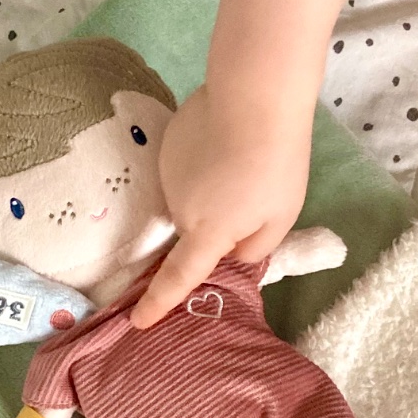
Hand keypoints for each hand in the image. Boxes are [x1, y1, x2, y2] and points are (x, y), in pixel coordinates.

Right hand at [130, 86, 312, 328]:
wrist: (255, 95)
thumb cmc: (276, 163)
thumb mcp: (280, 217)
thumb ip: (254, 248)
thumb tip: (231, 255)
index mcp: (207, 232)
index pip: (179, 277)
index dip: (158, 303)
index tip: (137, 322)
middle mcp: (178, 209)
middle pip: (196, 231)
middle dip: (219, 224)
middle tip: (254, 194)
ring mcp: (167, 175)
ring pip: (190, 199)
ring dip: (212, 191)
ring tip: (242, 162)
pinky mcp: (166, 146)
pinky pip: (184, 169)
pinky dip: (202, 164)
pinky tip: (223, 142)